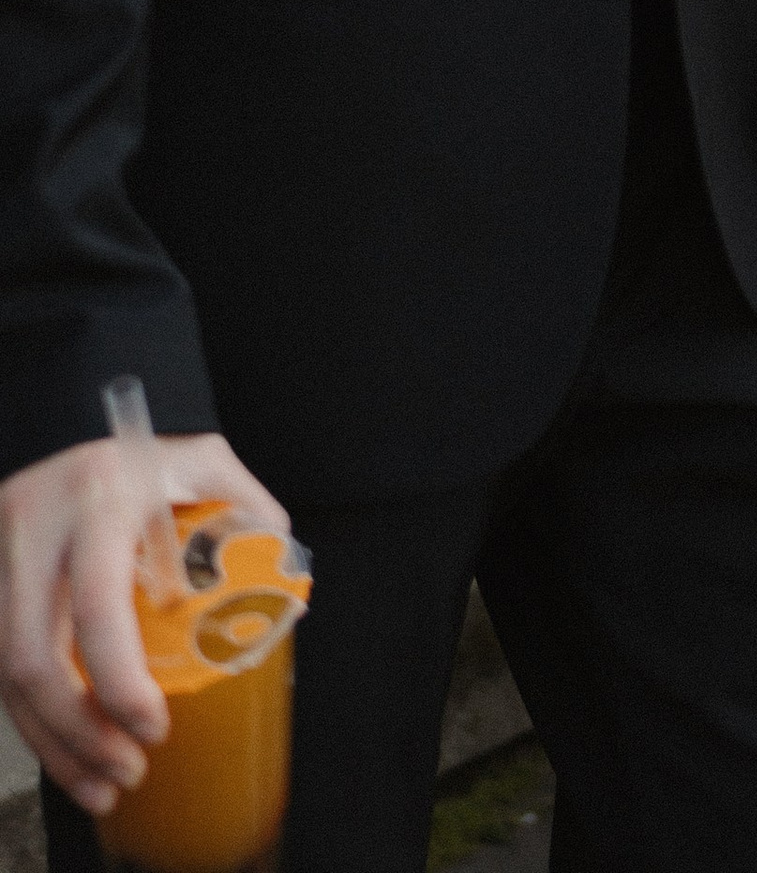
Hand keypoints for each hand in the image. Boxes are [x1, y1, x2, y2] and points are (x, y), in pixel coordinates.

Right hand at [0, 430, 288, 818]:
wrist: (67, 414)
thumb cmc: (148, 446)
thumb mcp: (205, 460)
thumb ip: (249, 514)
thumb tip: (284, 598)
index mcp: (98, 501)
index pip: (96, 606)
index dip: (119, 681)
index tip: (155, 727)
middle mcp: (34, 534)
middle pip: (33, 660)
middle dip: (79, 736)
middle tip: (129, 773)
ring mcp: (0, 562)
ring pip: (7, 676)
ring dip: (52, 744)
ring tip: (100, 787)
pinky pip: (0, 667)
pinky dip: (31, 721)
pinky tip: (66, 753)